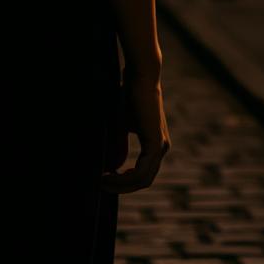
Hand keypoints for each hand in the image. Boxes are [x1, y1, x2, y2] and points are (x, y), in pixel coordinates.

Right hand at [101, 68, 170, 193]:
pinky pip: (142, 171)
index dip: (124, 181)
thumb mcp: (121, 125)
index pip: (143, 172)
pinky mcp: (156, 143)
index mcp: (156, 143)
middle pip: (144, 180)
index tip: (105, 180)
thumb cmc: (129, 96)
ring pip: (143, 178)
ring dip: (122, 184)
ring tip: (103, 181)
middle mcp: (162, 147)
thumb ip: (119, 146)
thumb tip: (113, 167)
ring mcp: (161, 146)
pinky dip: (125, 176)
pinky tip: (111, 173)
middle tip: (101, 185)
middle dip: (122, 186)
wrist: (140, 77)